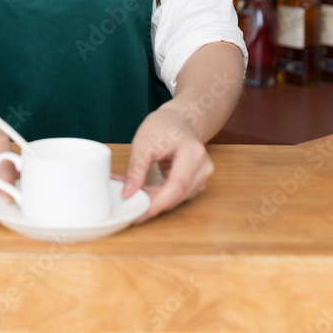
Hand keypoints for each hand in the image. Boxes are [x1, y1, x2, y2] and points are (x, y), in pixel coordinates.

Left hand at [121, 104, 213, 222]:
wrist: (180, 120)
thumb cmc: (164, 125)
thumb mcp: (144, 141)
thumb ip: (136, 168)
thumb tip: (128, 193)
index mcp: (193, 153)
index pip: (177, 186)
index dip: (158, 202)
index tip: (140, 213)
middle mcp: (203, 168)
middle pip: (177, 196)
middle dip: (152, 202)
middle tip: (129, 200)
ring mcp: (202, 177)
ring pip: (176, 199)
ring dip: (155, 199)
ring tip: (135, 191)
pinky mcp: (196, 183)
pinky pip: (177, 196)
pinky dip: (160, 195)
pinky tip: (146, 190)